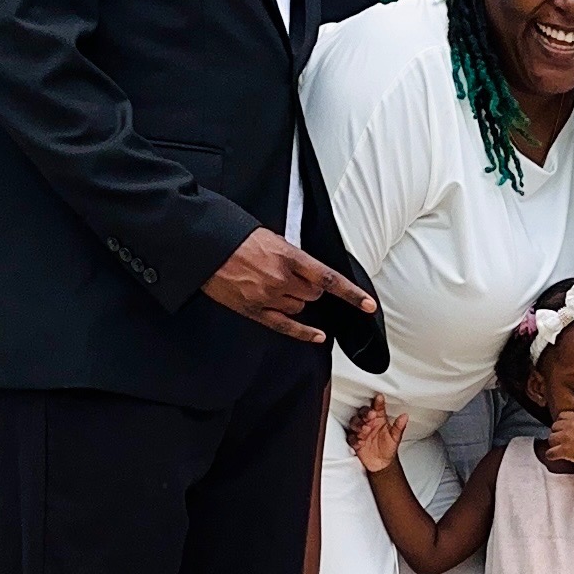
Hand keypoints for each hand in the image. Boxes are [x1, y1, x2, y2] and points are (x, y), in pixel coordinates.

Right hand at [203, 228, 376, 345]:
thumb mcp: (271, 237)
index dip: (351, 293)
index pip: (329, 278)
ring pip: (301, 308)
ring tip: (279, 287)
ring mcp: (267, 296)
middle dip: (312, 289)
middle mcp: (281, 278)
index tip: (368, 305)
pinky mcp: (254, 310)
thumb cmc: (235, 238)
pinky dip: (303, 331)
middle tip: (296, 278)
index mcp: (288, 256)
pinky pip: (285, 326)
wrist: (204, 247)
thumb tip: (308, 270)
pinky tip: (317, 336)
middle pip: (315, 295)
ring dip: (299, 301)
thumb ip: (292, 255)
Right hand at [347, 395, 406, 471]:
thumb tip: (405, 416)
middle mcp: (369, 423)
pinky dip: (355, 439)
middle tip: (371, 415)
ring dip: (359, 425)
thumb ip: (399, 426)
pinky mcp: (355, 441)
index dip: (378, 403)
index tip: (380, 398)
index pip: (377, 408)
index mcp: (379, 419)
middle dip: (365, 413)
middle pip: (363, 413)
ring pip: (355, 423)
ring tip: (365, 429)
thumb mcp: (396, 437)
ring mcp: (361, 432)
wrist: (381, 463)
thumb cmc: (388, 447)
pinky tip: (360, 441)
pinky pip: (352, 438)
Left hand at [546, 411, 573, 473]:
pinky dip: (551, 456)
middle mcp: (571, 425)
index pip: (561, 415)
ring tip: (561, 449)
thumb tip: (568, 428)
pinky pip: (550, 452)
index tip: (564, 430)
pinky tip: (555, 457)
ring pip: (551, 438)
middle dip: (557, 434)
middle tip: (563, 441)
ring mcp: (566, 437)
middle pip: (554, 426)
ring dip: (554, 444)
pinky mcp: (564, 450)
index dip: (561, 423)